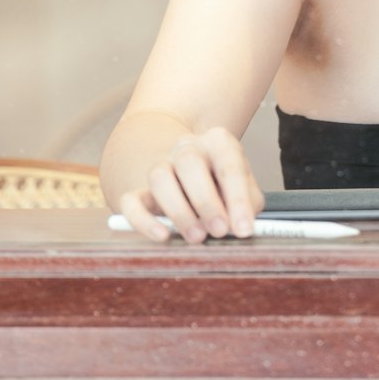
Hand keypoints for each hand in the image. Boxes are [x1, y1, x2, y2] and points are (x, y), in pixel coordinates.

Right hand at [119, 127, 263, 243]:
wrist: (192, 178)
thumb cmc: (225, 188)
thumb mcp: (245, 191)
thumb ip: (247, 205)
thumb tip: (240, 227)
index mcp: (218, 142)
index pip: (229, 164)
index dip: (238, 198)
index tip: (244, 229)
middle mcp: (187, 148)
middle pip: (189, 161)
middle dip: (206, 200)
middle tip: (219, 231)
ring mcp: (160, 166)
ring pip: (159, 176)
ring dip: (179, 210)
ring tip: (197, 237)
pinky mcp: (139, 191)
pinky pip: (131, 201)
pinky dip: (144, 221)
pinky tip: (162, 236)